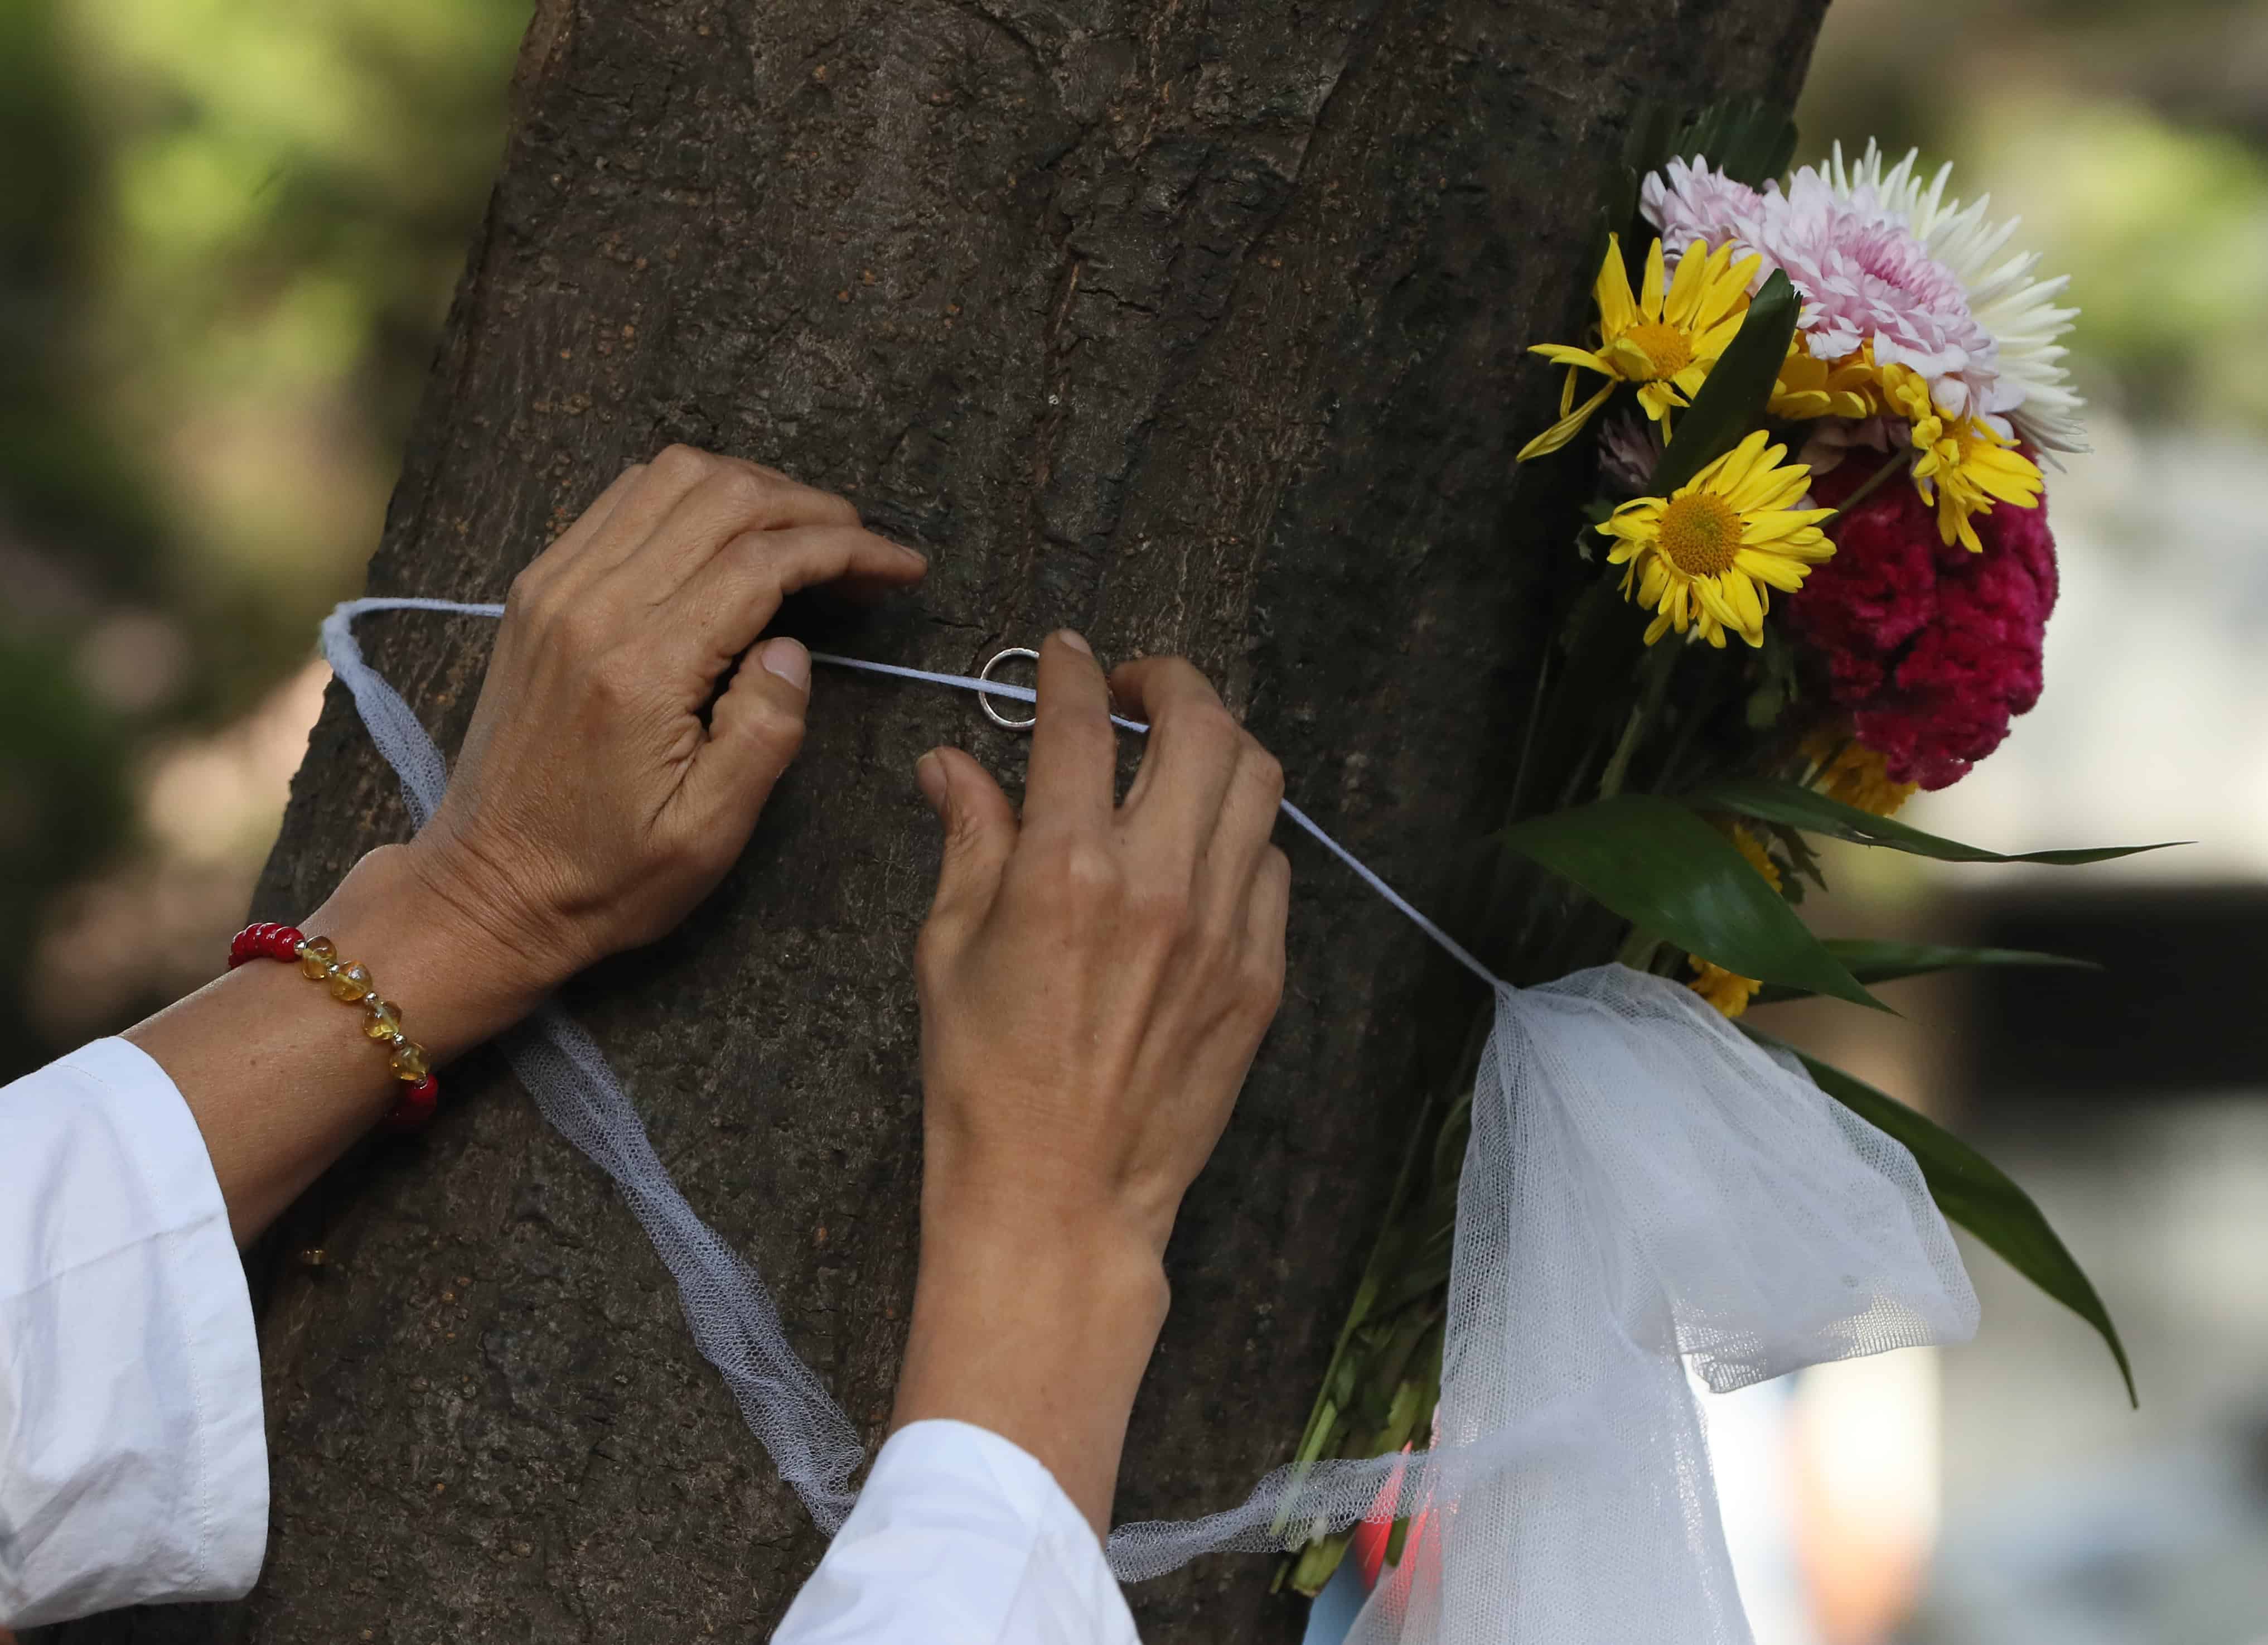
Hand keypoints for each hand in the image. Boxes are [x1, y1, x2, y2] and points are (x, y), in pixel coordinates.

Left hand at [407, 445, 927, 1000]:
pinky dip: (691, 497)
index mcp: (642, 667)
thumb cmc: (607, 875)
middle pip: (721, 496)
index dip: (847, 549)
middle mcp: (592, 605)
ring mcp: (555, 587)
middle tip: (865, 548)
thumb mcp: (709, 834)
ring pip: (670, 477)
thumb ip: (764, 733)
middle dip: (812, 508)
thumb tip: (794, 646)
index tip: (902, 565)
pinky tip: (730, 535)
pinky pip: (624, 500)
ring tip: (808, 533)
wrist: (487, 888)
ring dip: (754, 489)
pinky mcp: (537, 589)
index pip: (763, 561)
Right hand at [892, 631, 1289, 1528]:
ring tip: (1181, 752)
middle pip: (1200, 727)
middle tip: (1136, 689)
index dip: (1072, 671)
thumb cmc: (983, 1079)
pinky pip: (1271, 867)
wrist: (1059, 1197)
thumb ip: (969, 840)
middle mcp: (1158, 883)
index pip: (1079, 725)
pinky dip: (1240, 832)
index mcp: (1066, 869)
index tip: (1066, 654)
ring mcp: (1224, 929)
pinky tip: (1202, 845)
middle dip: (1169, 682)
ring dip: (1219, 744)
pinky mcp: (1260, 976)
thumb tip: (951, 763)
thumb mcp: (948, 949)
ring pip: (1256, 784)